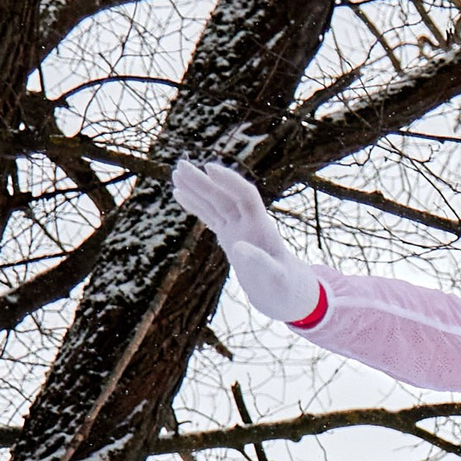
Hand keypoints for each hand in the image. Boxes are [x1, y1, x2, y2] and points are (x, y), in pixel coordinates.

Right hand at [171, 160, 323, 323]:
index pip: (246, 196)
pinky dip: (195, 205)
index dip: (230, 181)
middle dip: (203, 182)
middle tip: (180, 165)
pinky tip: (179, 193)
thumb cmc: (284, 288)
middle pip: (224, 196)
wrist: (285, 294)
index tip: (210, 168)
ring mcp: (238, 229)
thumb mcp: (275, 279)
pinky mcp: (229, 236)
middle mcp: (249, 223)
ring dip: (196, 189)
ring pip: (215, 204)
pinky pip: (210, 216)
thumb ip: (261, 263)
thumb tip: (239, 247)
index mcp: (262, 228)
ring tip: (175, 174)